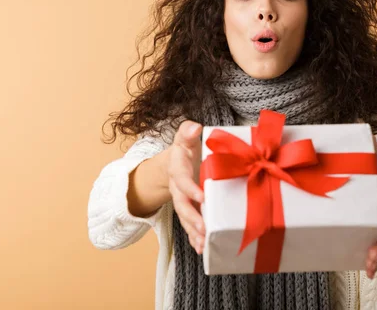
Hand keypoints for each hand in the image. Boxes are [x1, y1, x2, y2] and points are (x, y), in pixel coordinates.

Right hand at [167, 120, 205, 253]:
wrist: (174, 163)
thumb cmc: (184, 149)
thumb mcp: (184, 137)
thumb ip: (187, 131)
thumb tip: (193, 127)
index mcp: (177, 170)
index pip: (182, 180)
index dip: (190, 189)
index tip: (201, 197)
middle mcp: (177, 189)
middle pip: (182, 206)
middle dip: (192, 218)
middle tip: (203, 229)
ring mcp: (182, 201)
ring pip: (186, 219)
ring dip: (194, 233)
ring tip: (203, 244)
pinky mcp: (189, 210)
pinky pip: (190, 225)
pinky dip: (195, 238)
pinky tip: (202, 248)